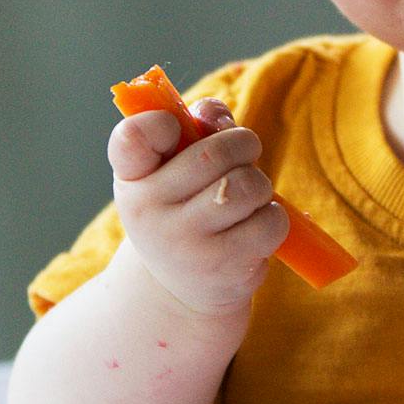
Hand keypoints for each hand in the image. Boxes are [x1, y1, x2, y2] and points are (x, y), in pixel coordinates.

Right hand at [107, 98, 289, 317]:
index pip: (132, 137)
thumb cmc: (181, 210)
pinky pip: (269, 222)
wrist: (178, 289)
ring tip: (247, 195)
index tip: (175, 127)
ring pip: (247, 186)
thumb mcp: (170, 170)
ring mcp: (184, 243)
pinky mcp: (222, 267)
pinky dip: (273, 217)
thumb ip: (194, 128)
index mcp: (130, 178)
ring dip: (260, 183)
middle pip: (214, 154)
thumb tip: (216, 115)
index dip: (159, 121)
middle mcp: (148, 212)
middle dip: (243, 144)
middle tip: (244, 153)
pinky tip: (255, 226)